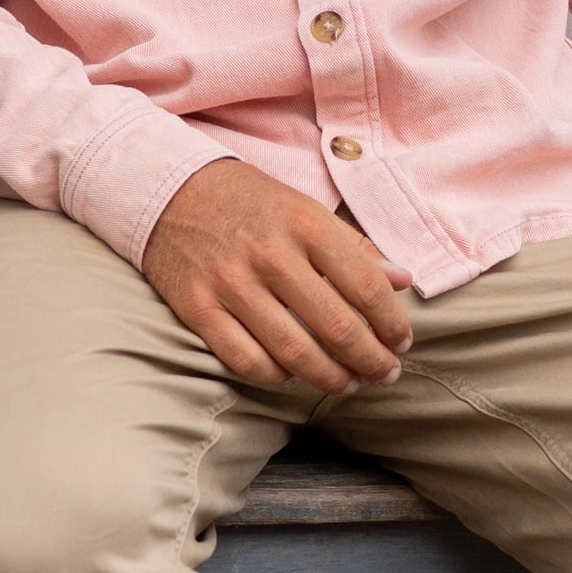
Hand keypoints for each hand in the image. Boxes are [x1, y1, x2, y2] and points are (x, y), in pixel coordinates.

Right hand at [142, 158, 414, 395]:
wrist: (170, 188)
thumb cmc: (249, 200)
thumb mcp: (304, 207)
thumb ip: (352, 246)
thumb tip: (401, 280)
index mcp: (304, 222)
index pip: (365, 285)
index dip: (391, 322)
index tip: (401, 340)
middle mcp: (270, 254)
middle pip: (335, 326)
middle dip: (371, 360)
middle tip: (386, 373)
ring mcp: (231, 283)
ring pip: (294, 353)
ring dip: (331, 378)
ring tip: (349, 384)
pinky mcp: (198, 307)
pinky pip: (246, 360)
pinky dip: (277, 377)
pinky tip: (293, 375)